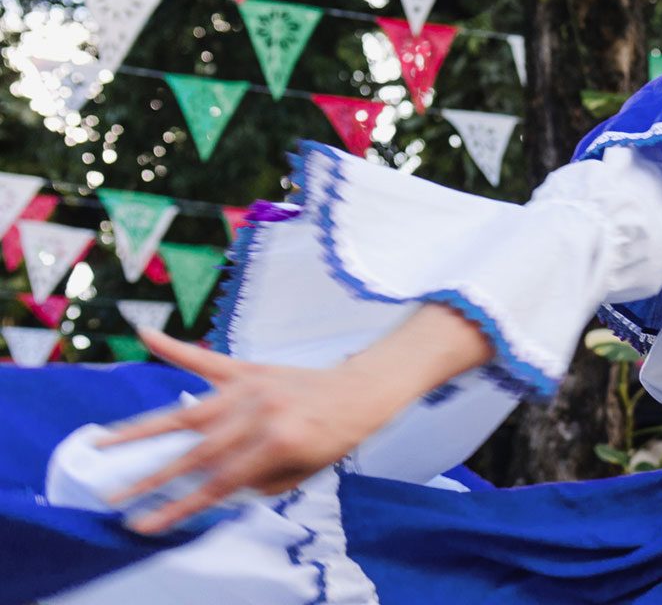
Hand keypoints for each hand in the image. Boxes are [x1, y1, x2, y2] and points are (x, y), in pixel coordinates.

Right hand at [96, 328, 392, 533]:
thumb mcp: (300, 474)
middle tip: (112, 494)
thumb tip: (209, 487)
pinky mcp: (249, 369)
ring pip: (187, 410)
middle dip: (151, 477)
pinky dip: (174, 349)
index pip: (217, 484)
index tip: (143, 523)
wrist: (361, 392)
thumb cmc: (333, 438)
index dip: (179, 506)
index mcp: (276, 443)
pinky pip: (206, 360)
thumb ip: (254, 482)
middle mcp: (259, 414)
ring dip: (143, 428)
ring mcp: (250, 388)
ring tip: (103, 440)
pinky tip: (146, 335)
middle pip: (194, 451)